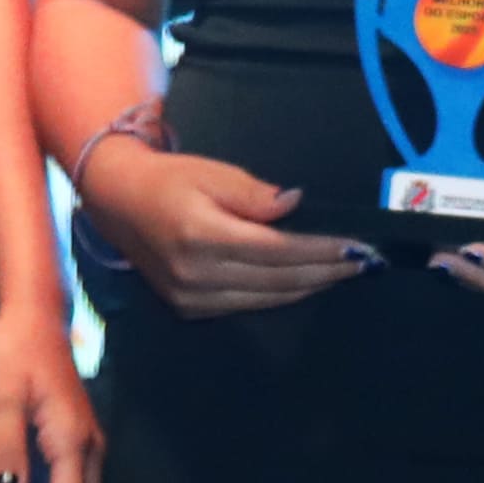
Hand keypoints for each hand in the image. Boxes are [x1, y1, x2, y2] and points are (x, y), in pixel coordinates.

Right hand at [77, 136, 372, 315]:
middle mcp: (196, 274)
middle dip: (327, 271)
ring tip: (344, 272)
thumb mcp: (213, 173)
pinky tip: (306, 282)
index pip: (278, 250)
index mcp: (202, 236)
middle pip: (279, 280)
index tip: (357, 246)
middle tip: (365, 262)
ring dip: (310, 286)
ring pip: (267, 298)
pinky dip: (281, 294)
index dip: (322, 251)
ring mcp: (191, 298)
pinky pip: (246, 306)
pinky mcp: (189, 309)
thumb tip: (296, 204)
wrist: (118, 203)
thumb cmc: (170, 181)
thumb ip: (255, 194)